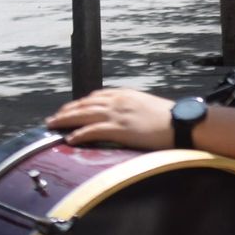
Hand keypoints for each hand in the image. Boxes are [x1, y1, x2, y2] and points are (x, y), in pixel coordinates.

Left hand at [48, 89, 175, 148]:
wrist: (180, 122)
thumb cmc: (169, 117)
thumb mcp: (147, 105)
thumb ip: (132, 107)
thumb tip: (125, 115)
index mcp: (125, 94)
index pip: (96, 96)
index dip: (80, 103)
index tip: (70, 108)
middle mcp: (118, 101)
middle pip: (85, 104)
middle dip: (67, 111)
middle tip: (53, 118)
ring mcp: (117, 114)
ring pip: (83, 115)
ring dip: (65, 120)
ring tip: (53, 125)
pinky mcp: (119, 129)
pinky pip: (93, 131)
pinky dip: (80, 134)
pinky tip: (70, 139)